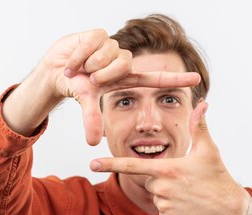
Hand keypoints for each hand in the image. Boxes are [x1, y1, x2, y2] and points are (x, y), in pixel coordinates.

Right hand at [41, 29, 200, 144]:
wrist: (54, 71)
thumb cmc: (75, 87)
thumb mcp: (86, 103)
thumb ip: (92, 120)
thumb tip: (93, 142)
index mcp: (126, 79)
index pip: (156, 79)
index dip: (175, 79)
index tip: (196, 79)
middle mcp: (122, 62)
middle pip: (123, 65)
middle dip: (102, 75)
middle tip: (89, 79)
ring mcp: (111, 47)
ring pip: (106, 54)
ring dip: (88, 64)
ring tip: (80, 69)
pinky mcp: (98, 34)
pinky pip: (92, 43)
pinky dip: (79, 55)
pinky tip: (74, 60)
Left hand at [90, 102, 248, 214]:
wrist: (231, 211)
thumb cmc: (218, 178)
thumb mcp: (208, 150)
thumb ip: (198, 126)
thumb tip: (202, 102)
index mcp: (168, 169)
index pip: (133, 166)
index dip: (111, 164)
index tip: (92, 164)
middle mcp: (163, 188)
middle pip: (150, 181)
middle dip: (164, 180)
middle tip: (187, 183)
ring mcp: (165, 207)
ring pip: (157, 197)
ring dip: (170, 196)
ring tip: (191, 196)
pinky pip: (163, 213)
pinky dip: (174, 211)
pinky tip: (190, 209)